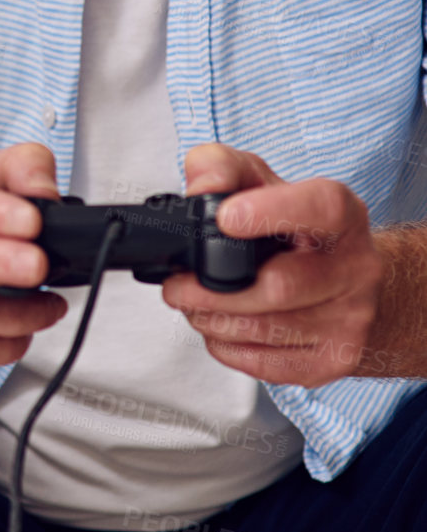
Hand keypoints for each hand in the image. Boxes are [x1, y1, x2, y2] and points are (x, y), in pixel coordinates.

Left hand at [162, 144, 387, 385]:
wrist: (344, 278)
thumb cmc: (293, 225)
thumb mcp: (256, 178)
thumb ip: (221, 166)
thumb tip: (201, 189)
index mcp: (340, 213)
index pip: (318, 208)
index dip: (269, 213)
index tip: (224, 219)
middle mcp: (355, 267)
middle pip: (280, 286)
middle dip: (213, 291)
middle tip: (177, 286)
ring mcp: (350, 318)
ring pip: (269, 329)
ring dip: (213, 320)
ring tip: (192, 306)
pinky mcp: (335, 359)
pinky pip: (270, 364)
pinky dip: (228, 348)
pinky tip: (218, 328)